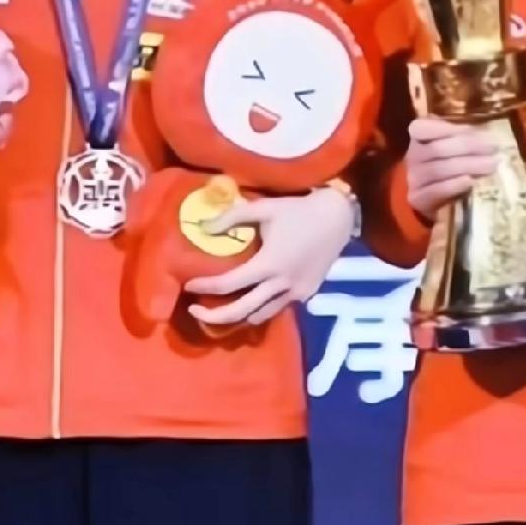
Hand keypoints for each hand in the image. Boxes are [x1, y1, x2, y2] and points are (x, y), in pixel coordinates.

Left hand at [184, 187, 355, 327]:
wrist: (337, 217)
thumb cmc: (298, 210)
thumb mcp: (264, 207)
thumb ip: (232, 217)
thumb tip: (202, 227)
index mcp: (268, 264)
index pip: (229, 284)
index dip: (205, 286)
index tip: (188, 284)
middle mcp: (281, 285)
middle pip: (241, 311)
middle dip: (213, 316)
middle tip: (193, 312)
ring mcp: (296, 294)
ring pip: (260, 316)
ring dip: (238, 317)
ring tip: (220, 310)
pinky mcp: (307, 294)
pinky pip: (277, 308)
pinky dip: (260, 309)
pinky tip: (251, 300)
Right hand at [406, 117, 498, 220]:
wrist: (425, 195)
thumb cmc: (442, 161)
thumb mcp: (446, 143)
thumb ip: (459, 135)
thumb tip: (485, 132)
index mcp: (418, 137)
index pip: (426, 128)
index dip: (450, 129)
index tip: (476, 130)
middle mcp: (412, 156)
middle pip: (437, 149)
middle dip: (468, 147)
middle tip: (493, 148)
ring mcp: (413, 178)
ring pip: (438, 169)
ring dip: (467, 166)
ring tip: (491, 165)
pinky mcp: (417, 199)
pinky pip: (435, 191)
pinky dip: (453, 185)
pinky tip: (470, 181)